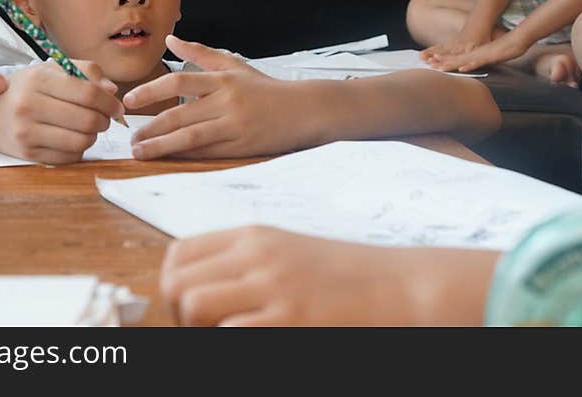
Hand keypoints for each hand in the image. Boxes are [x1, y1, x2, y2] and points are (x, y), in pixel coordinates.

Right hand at [0, 60, 124, 164]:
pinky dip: (79, 150)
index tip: (117, 107)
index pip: (88, 94)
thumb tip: (112, 91)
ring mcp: (26, 133)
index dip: (110, 103)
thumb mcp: (51, 70)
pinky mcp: (28, 155)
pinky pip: (70, 158)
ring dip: (93, 136)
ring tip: (88, 128)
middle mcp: (29, 106)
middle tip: (105, 118)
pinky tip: (72, 139)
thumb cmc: (27, 89)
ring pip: (82, 142)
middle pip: (88, 120)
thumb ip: (86, 72)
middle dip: (105, 121)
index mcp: (38, 80)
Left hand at [124, 35, 299, 159]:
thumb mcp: (235, 66)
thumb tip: (171, 39)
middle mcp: (226, 101)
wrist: (304, 111)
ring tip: (140, 152)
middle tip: (129, 136)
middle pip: (179, 114)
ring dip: (161, 146)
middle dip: (150, 127)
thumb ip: (201, 53)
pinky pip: (207, 152)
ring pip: (190, 137)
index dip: (151, 91)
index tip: (130, 100)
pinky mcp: (242, 146)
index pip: (179, 81)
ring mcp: (234, 125)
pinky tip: (168, 158)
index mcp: (222, 80)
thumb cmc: (266, 89)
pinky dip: (185, 155)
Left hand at [160, 226, 415, 325]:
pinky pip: (229, 335)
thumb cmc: (351, 280)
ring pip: (191, 306)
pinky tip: (264, 341)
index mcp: (254, 237)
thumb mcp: (290, 256)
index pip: (178, 256)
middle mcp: (257, 256)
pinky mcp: (290, 320)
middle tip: (211, 334)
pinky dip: (231, 344)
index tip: (197, 315)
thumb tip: (196, 296)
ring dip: (202, 333)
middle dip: (181, 318)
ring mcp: (273, 287)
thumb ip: (244, 267)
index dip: (176, 290)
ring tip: (236, 338)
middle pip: (175, 283)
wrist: (406, 288)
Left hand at [427, 32, 530, 72]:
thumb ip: (480, 60)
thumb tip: (473, 65)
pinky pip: (477, 62)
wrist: (516, 40)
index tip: (432, 63)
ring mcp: (480, 55)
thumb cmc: (504, 49)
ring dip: (450, 64)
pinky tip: (461, 69)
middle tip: (428, 64)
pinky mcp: (488, 56)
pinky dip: (469, 65)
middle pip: (455, 58)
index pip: (455, 58)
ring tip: (438, 67)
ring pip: (462, 60)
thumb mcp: (488, 57)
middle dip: (441, 61)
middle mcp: (474, 54)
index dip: (443, 60)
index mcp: (473, 54)